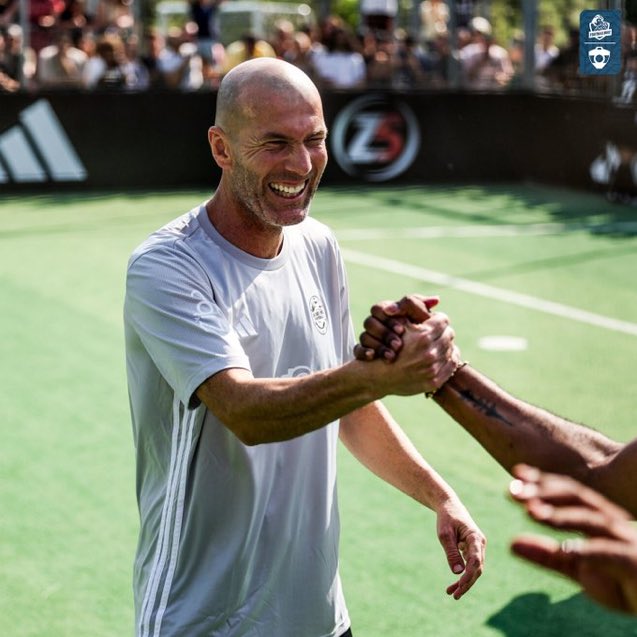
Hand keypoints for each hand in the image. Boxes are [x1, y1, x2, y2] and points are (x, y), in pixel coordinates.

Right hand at [354, 294, 439, 362]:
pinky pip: (357, 350)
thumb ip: (423, 308)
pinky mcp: (363, 352)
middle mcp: (374, 324)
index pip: (379, 308)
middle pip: (370, 323)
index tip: (403, 329)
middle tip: (399, 345)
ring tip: (391, 356)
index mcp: (385, 312)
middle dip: (385, 333)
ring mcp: (368, 339)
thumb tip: (435, 300)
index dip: (389, 319)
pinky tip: (373, 358)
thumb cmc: (418, 335)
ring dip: (378, 345)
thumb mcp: (419, 320)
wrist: (409, 362)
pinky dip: (364, 353)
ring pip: (364, 337)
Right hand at [379, 313, 459, 395]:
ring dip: (445, 345)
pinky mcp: (435, 380)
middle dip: (441, 332)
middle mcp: (430, 353)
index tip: (431, 322)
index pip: (443, 320)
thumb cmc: (385, 345)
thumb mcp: (398, 323)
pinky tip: (440, 356)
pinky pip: (452, 365)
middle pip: (449, 334)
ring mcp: (433, 369)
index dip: (436, 319)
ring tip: (436, 344)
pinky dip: (448, 359)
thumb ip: (414, 308)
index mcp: (423, 336)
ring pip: (452, 349)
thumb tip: (437, 300)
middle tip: (434, 333)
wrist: (377, 376)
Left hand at [436, 498, 485, 599]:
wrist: (449, 507)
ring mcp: (478, 548)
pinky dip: (463, 576)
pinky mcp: (473, 551)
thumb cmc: (446, 519)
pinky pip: (470, 566)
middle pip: (477, 569)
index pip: (475, 560)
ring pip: (474, 570)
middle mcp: (480, 544)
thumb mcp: (445, 535)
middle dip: (466, 583)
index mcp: (475, 538)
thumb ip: (451, 553)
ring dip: (464, 582)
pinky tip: (453, 586)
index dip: (469, 574)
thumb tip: (458, 573)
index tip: (459, 584)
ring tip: (451, 593)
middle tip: (454, 595)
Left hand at [509, 464, 636, 614]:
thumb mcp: (578, 568)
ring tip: (531, 512)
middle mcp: (610, 523)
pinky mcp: (635, 564)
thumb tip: (511, 544)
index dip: (542, 482)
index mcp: (596, 519)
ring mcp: (625, 540)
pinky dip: (590, 549)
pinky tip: (568, 549)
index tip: (515, 474)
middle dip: (543, 491)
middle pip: (576, 498)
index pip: (567, 493)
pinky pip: (612, 554)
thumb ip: (546, 555)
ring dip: (560, 515)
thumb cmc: (622, 580)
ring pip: (591, 520)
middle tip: (511, 489)